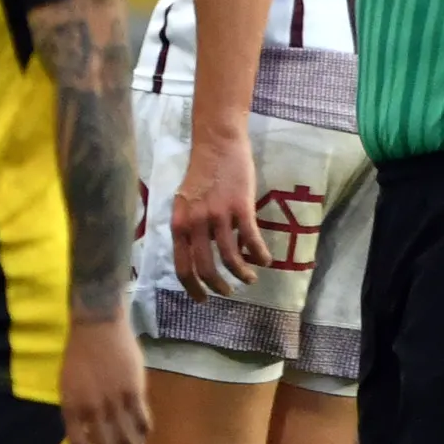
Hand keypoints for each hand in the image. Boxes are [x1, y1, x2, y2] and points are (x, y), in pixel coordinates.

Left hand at [59, 315, 150, 443]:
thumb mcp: (67, 384)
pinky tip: (145, 433)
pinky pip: (142, 420)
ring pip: (126, 438)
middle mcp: (92, 410)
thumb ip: (75, 408)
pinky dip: (144, 431)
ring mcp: (114, 402)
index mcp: (72, 407)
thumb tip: (83, 432)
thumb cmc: (79, 354)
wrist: (97, 327)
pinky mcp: (134, 392)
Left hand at [171, 130, 264, 295]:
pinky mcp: (240, 208)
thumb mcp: (187, 202)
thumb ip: (193, 228)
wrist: (217, 143)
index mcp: (179, 223)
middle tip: (228, 293)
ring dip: (242, 275)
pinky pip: (251, 241)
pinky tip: (265, 261)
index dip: (193, 288)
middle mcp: (196, 223)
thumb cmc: (202, 172)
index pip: (182, 266)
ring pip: (230, 259)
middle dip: (218, 287)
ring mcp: (218, 216)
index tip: (202, 300)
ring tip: (249, 279)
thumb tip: (209, 253)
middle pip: (206, 268)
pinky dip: (259, 256)